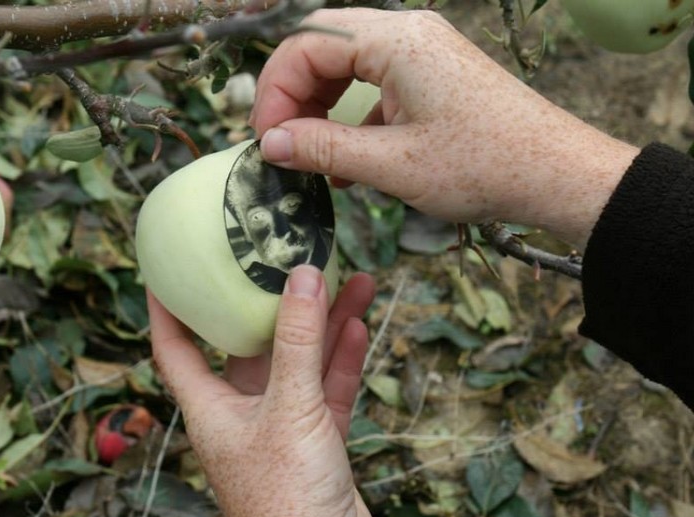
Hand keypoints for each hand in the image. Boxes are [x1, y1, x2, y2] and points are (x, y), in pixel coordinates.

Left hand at [148, 265, 377, 516]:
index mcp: (210, 408)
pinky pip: (325, 388)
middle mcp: (240, 413)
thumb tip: (302, 276)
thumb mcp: (291, 409)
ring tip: (349, 280)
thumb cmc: (286, 500)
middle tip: (290, 263)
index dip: (168, 308)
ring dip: (322, 325)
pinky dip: (339, 359)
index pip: (175, 348)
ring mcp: (280, 427)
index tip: (169, 268)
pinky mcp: (314, 440)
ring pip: (299, 363)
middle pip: (252, 346)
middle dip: (274, 305)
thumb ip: (299, 342)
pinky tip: (356, 326)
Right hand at [251, 8, 638, 248]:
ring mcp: (423, 55)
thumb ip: (323, 149)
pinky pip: (375, 86)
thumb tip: (269, 145)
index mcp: (397, 41)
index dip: (276, 91)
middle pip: (323, 47)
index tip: (267, 140)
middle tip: (282, 145)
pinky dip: (352, 118)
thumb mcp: (392, 164)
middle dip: (294, 96)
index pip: (307, 43)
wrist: (556, 175)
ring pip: (347, 67)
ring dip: (321, 109)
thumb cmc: (484, 165)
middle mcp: (408, 34)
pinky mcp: (433, 79)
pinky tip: (346, 163)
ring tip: (311, 157)